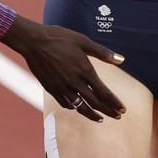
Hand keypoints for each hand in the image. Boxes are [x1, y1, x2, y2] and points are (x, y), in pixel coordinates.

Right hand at [5, 15, 125, 121]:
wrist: (34, 42)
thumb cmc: (60, 38)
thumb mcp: (84, 41)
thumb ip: (103, 52)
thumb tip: (122, 60)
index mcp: (85, 70)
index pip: (104, 92)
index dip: (114, 102)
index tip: (123, 109)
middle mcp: (74, 82)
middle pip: (95, 103)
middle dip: (108, 110)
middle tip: (118, 116)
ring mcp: (62, 87)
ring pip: (80, 107)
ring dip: (92, 114)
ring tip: (100, 119)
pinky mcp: (51, 89)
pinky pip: (65, 103)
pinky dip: (74, 107)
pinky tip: (78, 107)